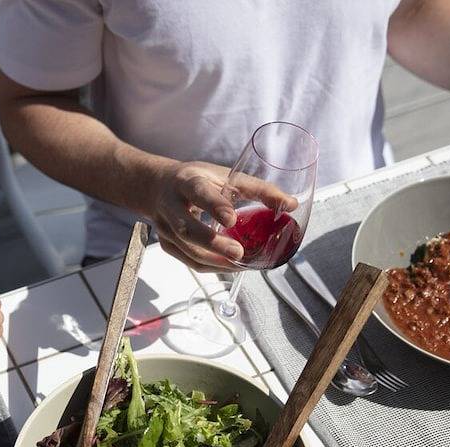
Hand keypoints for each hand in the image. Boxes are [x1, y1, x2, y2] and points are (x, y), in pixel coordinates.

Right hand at [147, 161, 296, 272]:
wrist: (158, 187)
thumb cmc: (197, 180)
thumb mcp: (225, 176)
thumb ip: (258, 190)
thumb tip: (291, 205)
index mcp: (187, 181)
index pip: (198, 192)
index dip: (214, 206)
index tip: (231, 219)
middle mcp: (170, 204)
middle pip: (187, 228)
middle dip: (213, 243)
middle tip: (238, 253)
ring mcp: (164, 227)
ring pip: (187, 249)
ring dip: (214, 260)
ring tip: (239, 264)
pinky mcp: (166, 244)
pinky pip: (188, 261)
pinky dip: (210, 266)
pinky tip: (229, 267)